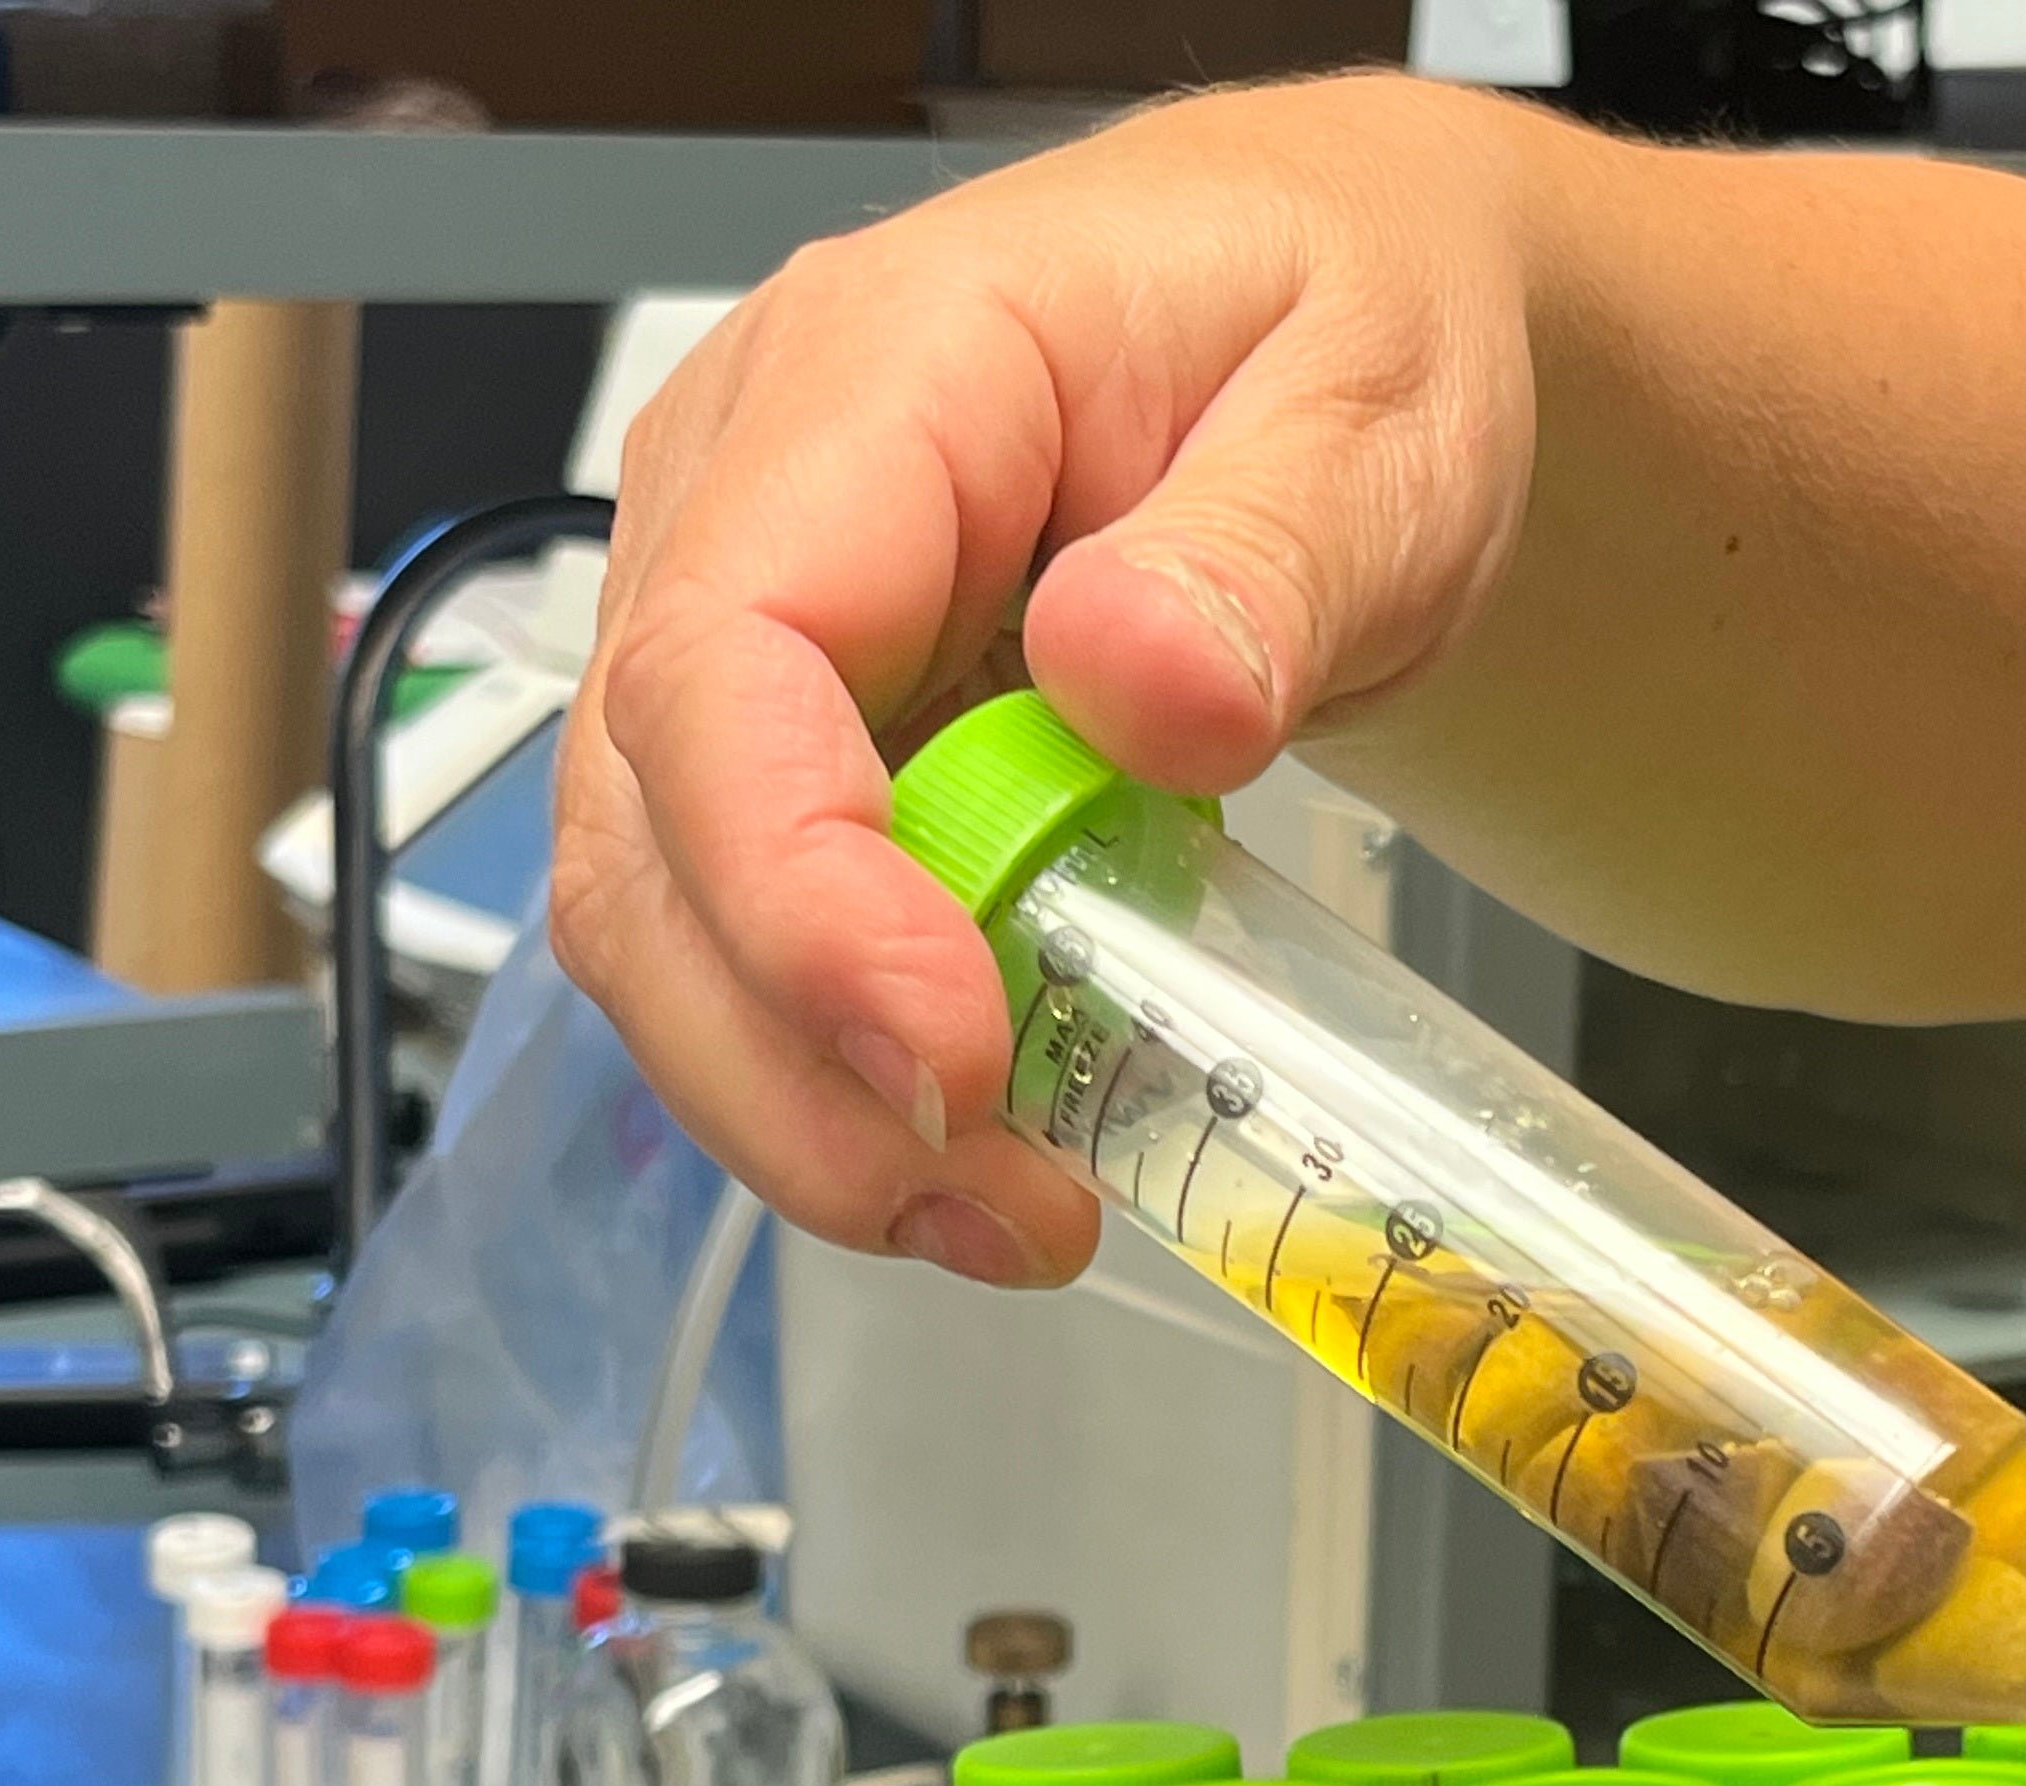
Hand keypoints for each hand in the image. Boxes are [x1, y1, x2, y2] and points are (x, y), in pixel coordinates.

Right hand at [553, 76, 1545, 1278]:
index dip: (798, 888)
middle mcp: (747, 496)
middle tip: (1001, 1203)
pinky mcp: (786, 745)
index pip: (727, 652)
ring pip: (664, 915)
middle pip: (646, 827)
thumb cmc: (1341, 328)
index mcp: (879, 372)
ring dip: (807, 1108)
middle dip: (789, 1060)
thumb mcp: (1380, 406)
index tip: (948, 1053)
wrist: (1330, 330)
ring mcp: (742, 629)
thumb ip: (1273, 543)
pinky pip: (750, 938)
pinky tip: (995, 1147)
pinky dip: (849, 1075)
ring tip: (1017, 1216)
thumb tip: (1137, 679)